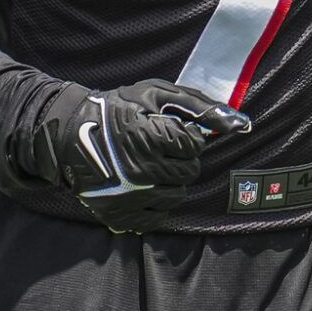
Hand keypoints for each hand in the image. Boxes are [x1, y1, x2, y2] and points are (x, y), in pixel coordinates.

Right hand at [32, 79, 250, 232]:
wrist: (70, 136)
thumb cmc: (118, 110)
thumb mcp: (157, 95)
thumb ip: (201, 106)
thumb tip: (241, 124)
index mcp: (150, 138)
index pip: (194, 146)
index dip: (186, 136)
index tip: (168, 131)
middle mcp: (142, 171)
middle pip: (189, 172)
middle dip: (181, 159)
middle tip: (161, 149)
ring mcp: (131, 196)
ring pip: (178, 195)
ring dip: (171, 180)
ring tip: (152, 166)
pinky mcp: (121, 214)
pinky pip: (159, 216)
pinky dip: (156, 202)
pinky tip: (144, 186)